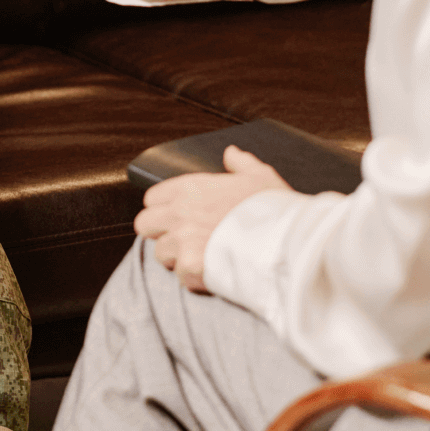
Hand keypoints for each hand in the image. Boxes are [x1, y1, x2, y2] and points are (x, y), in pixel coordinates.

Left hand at [133, 146, 290, 292]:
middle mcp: (180, 212)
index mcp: (191, 187)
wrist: (285, 242)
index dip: (163, 208)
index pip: (152, 198)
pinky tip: (212, 271)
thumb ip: (240, 163)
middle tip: (182, 238)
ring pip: (160, 253)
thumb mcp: (260, 176)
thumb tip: (231, 153)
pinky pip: (179, 276)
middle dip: (159, 232)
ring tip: (201, 257)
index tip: (178, 216)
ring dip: (176, 257)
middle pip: (144, 224)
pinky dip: (193, 277)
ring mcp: (183, 241)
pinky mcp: (190, 267)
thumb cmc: (272, 208)